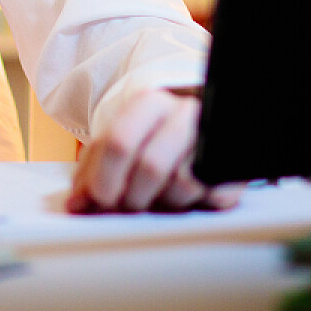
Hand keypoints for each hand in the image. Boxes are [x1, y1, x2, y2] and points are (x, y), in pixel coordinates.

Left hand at [67, 88, 239, 213]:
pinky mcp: (234, 164)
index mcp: (150, 102)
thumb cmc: (153, 140)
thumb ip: (93, 169)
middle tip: (126, 207)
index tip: (98, 200)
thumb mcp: (120, 144)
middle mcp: (184, 113)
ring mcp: (212, 137)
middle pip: (150, 166)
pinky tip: (183, 200)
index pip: (120, 141)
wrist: (202, 129)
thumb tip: (76, 204)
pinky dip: (193, 206)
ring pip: (181, 184)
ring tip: (156, 200)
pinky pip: (212, 196)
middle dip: (132, 198)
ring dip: (162, 204)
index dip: (104, 179)